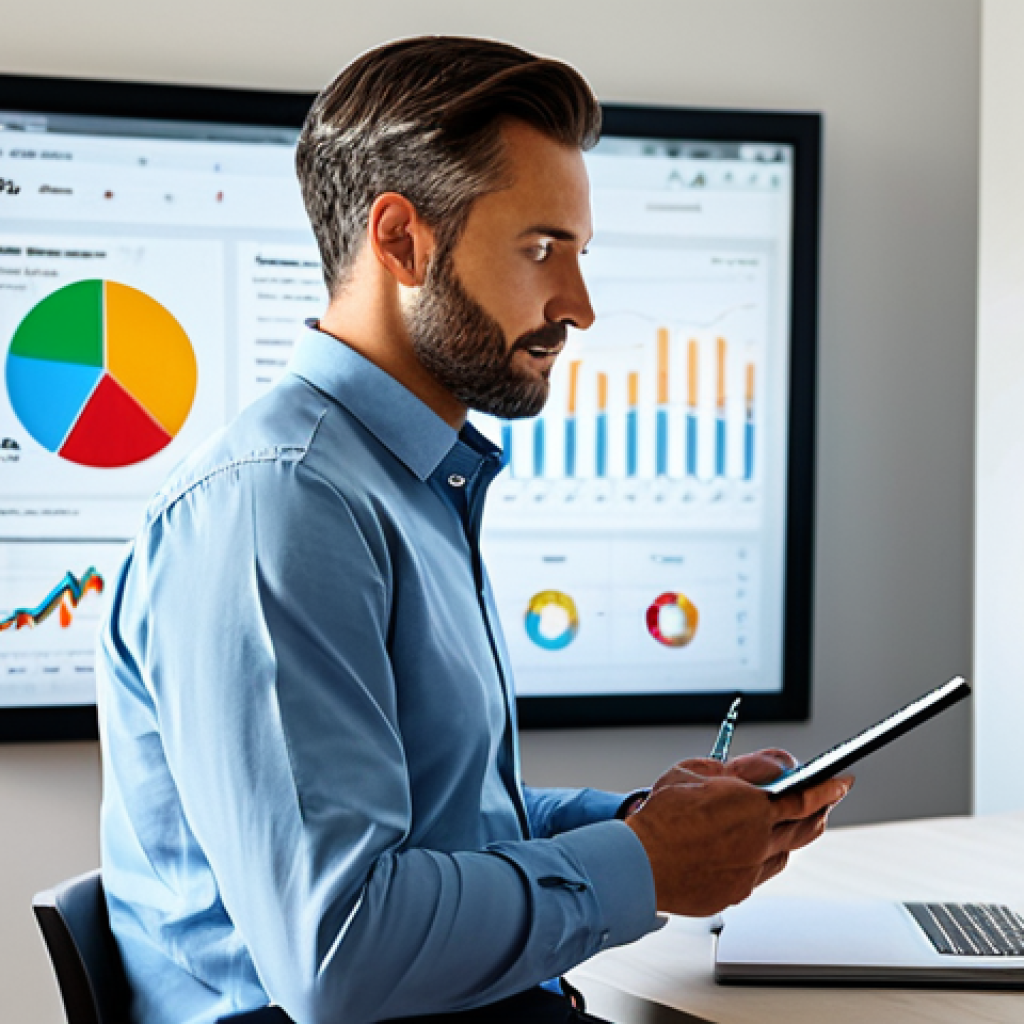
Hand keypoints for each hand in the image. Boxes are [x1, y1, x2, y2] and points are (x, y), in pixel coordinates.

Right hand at [627, 753, 851, 916]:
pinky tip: (746, 847)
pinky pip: (760, 872)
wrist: (638, 864)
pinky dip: (761, 856)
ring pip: (785, 851)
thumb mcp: (698, 772)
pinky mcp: (737, 892)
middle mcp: (758, 842)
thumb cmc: (662, 815)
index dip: (829, 788)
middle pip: (805, 827)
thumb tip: (776, 764)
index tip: (842, 781)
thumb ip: (743, 768)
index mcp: (752, 808)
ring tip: (782, 822)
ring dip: (790, 834)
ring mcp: (750, 871)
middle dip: (818, 810)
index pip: (805, 796)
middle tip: (823, 801)